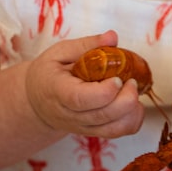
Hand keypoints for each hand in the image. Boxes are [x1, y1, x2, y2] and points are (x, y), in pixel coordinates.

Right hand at [25, 30, 145, 138]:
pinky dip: (132, 121)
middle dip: (126, 100)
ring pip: (112, 130)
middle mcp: (70, 115)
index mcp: (58, 91)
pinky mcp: (93, 132)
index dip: (104, 91)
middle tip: (132, 81)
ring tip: (134, 91)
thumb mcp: (59, 52)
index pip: (80, 99)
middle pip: (102, 116)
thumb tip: (112, 37)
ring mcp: (82, 127)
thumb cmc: (49, 73)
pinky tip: (133, 104)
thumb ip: (86, 44)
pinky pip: (117, 133)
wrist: (37, 102)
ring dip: (131, 112)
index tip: (118, 77)